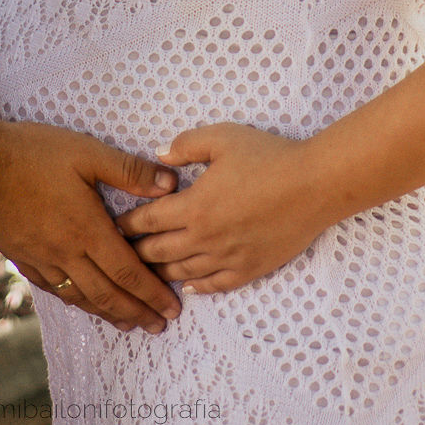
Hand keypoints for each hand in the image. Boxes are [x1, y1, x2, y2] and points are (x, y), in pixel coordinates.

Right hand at [0, 119, 181, 332]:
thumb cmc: (31, 153)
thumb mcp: (85, 151)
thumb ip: (128, 170)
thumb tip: (170, 184)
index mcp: (87, 229)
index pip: (127, 271)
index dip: (152, 293)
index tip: (171, 309)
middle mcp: (66, 252)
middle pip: (107, 293)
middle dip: (136, 312)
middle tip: (159, 327)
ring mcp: (41, 258)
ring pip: (80, 296)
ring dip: (107, 312)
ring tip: (127, 324)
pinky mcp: (21, 256)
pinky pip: (53, 289)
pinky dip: (73, 301)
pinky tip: (79, 302)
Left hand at [116, 123, 331, 293]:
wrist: (313, 185)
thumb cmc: (268, 156)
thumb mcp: (222, 138)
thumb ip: (186, 145)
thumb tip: (159, 156)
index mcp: (194, 206)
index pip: (148, 220)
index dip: (127, 224)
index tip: (112, 227)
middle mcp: (205, 238)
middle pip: (158, 252)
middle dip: (135, 253)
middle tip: (119, 254)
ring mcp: (227, 257)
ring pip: (183, 272)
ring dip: (160, 272)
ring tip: (145, 272)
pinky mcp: (250, 269)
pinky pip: (215, 285)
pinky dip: (196, 286)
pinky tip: (187, 285)